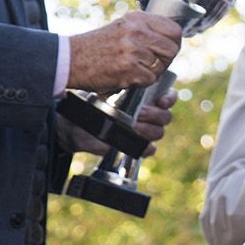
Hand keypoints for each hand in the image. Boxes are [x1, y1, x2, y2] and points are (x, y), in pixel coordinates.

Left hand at [61, 88, 175, 155]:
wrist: (76, 127)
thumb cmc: (90, 107)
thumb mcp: (102, 96)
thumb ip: (120, 96)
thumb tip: (131, 94)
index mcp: (146, 98)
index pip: (169, 96)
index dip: (169, 98)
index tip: (160, 100)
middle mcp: (149, 114)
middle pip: (166, 116)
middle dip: (155, 114)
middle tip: (140, 112)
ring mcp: (144, 131)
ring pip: (159, 132)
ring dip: (148, 129)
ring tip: (133, 126)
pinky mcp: (137, 146)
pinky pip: (150, 149)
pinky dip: (147, 147)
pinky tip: (139, 144)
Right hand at [66, 12, 181, 93]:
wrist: (71, 59)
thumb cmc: (98, 45)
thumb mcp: (123, 27)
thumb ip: (146, 29)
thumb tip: (173, 37)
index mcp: (137, 19)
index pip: (174, 30)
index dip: (174, 42)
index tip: (167, 49)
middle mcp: (137, 32)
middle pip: (172, 49)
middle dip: (166, 60)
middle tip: (153, 63)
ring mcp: (133, 51)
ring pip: (161, 66)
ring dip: (151, 72)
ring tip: (135, 68)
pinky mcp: (129, 69)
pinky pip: (150, 79)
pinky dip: (141, 81)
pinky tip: (128, 76)